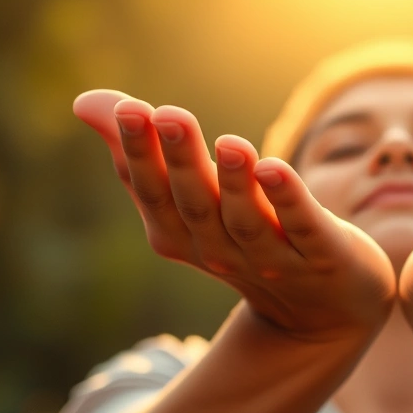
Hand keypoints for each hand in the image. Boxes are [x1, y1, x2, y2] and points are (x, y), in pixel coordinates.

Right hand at [73, 90, 395, 338]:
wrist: (327, 309)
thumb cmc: (249, 238)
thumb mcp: (194, 197)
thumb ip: (146, 152)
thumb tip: (86, 103)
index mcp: (183, 236)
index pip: (153, 193)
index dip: (139, 153)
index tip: (126, 108)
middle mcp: (221, 251)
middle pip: (195, 206)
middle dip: (180, 161)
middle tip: (169, 114)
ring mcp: (273, 260)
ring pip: (247, 222)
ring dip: (236, 183)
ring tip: (230, 143)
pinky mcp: (324, 255)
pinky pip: (304, 229)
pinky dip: (289, 201)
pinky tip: (276, 169)